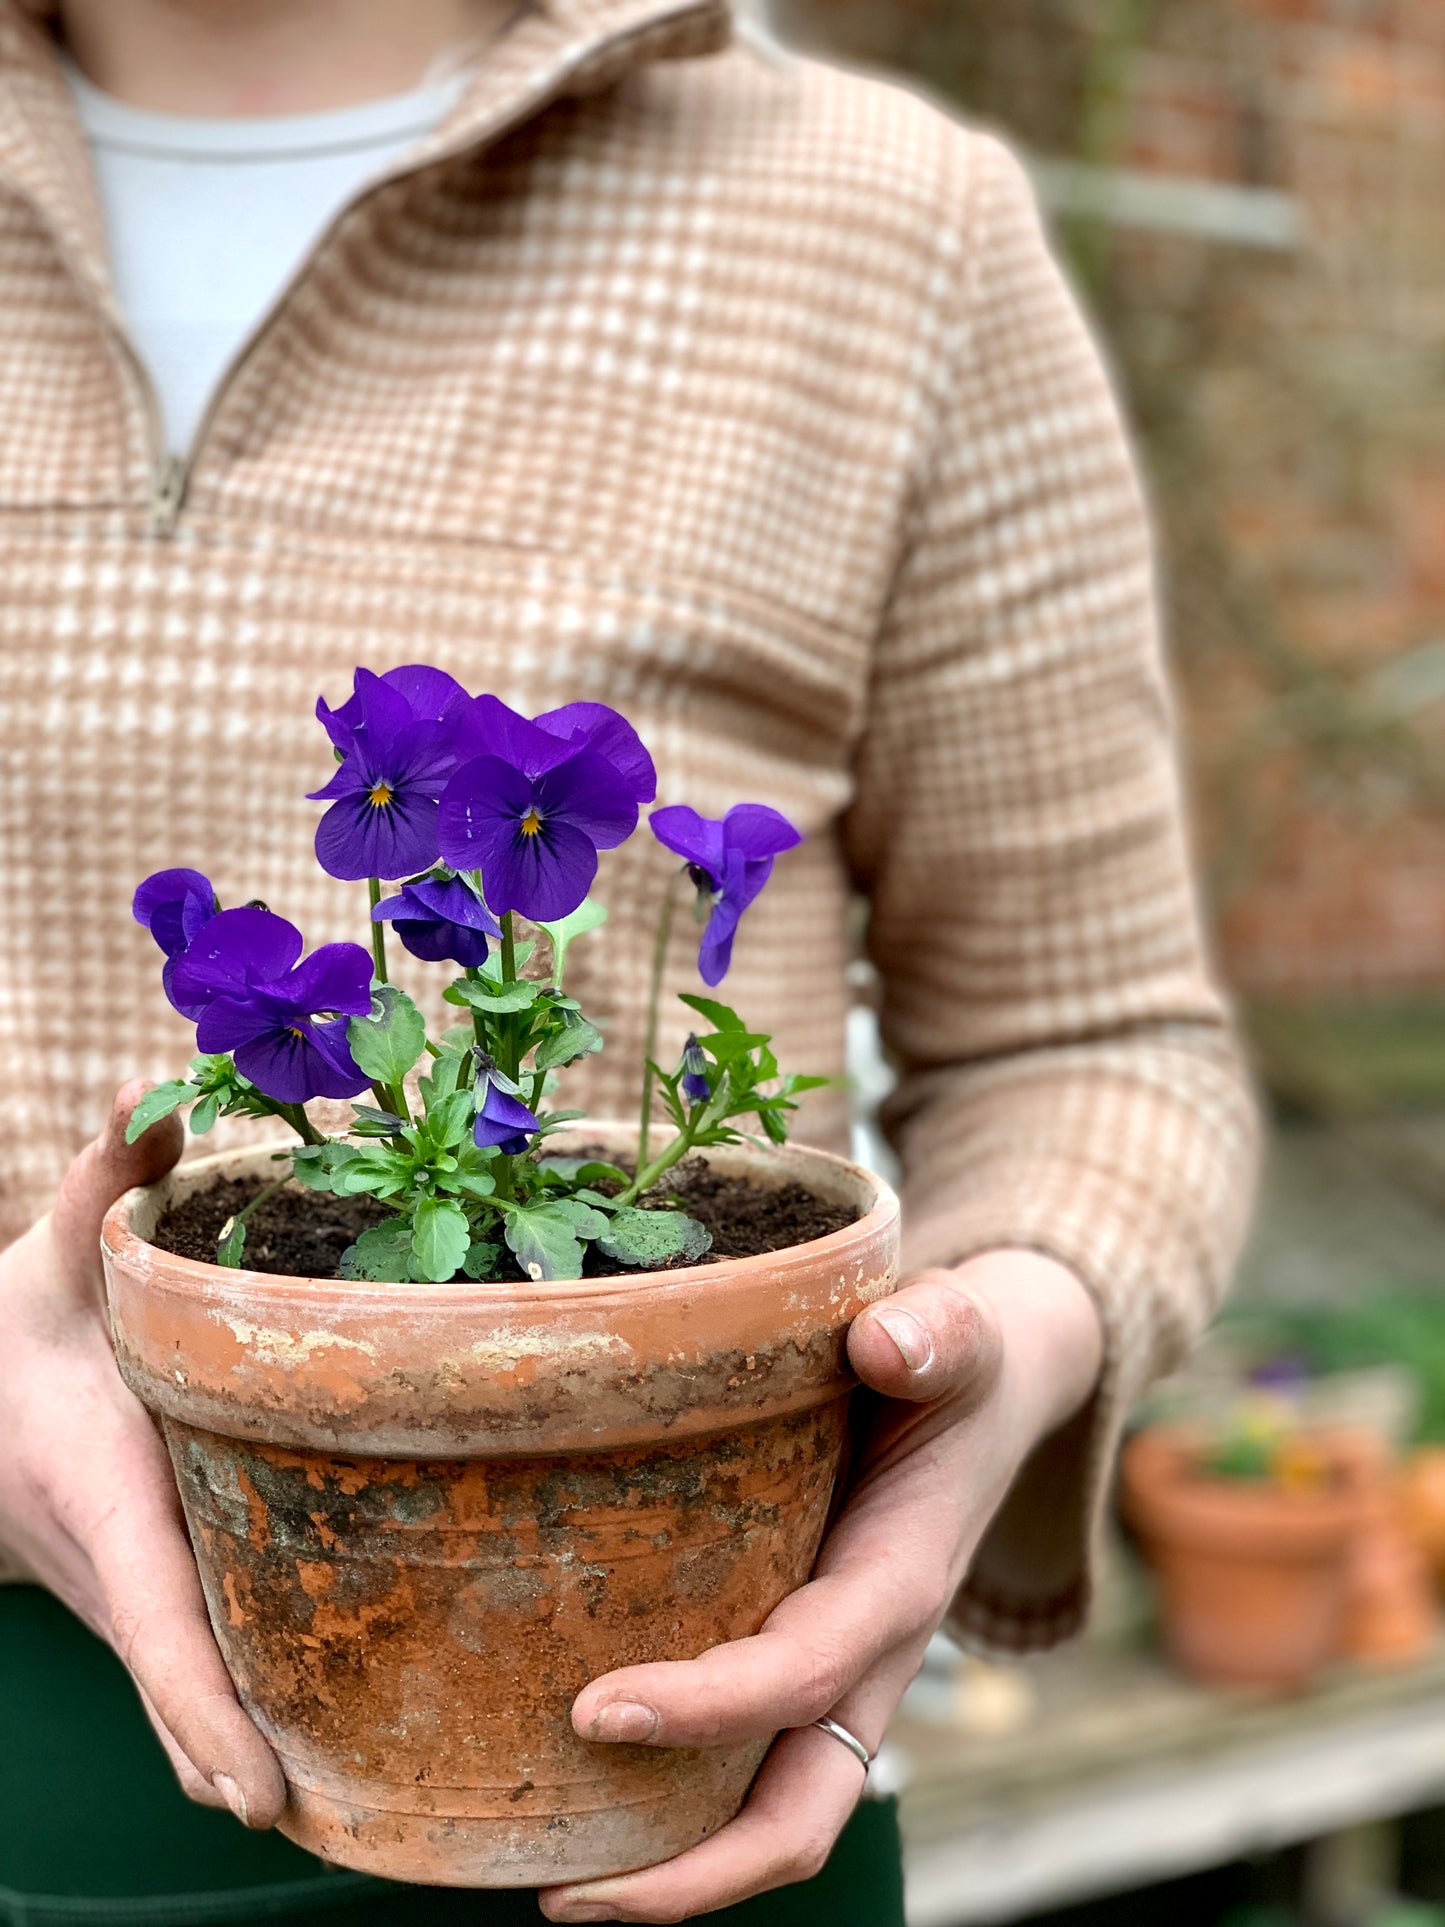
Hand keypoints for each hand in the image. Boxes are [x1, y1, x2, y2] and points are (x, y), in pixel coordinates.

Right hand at [0, 1083, 285, 1828]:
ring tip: (357, 1807)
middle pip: (179, 1693)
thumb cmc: (19, 1327)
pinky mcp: (148, 1588)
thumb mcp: (60, 1252)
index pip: (159, 1625)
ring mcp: (129, 1592)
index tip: (261, 1793)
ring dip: (246, 1754)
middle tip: (327, 1828)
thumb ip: (108, 1180)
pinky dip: (234, 1715)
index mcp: (107, 1498)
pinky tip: (317, 1742)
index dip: (207, 1713)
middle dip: (241, 1764)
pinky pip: (190, 1667)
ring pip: (185, 1694)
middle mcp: (118, 1567)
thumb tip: (152, 1096)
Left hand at [540, 1248, 1104, 1922]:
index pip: (803, 1675)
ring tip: (552, 1882)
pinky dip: (685, 1803)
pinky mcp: (812, 1660)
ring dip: (679, 1868)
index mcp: (898, 1583)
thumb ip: (935, 1334)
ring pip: (776, 1810)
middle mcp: (873, 1654)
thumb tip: (884, 1341)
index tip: (594, 1710)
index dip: (707, 1709)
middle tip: (561, 1894)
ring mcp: (843, 1672)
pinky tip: (588, 1791)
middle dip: (694, 1875)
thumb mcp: (960, 1334)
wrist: (993, 1392)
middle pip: (800, 1811)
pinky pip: (756, 1762)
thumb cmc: (960, 1363)